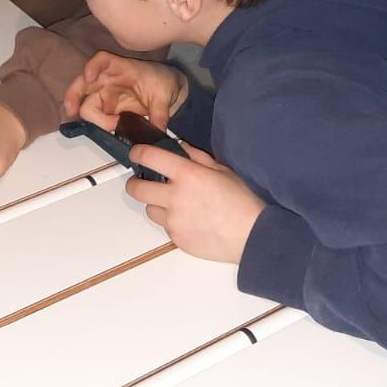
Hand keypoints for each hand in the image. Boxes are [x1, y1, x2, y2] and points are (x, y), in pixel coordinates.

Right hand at [63, 52, 187, 130]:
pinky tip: (108, 129)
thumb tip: (159, 128)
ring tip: (112, 125)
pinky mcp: (106, 108)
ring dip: (92, 117)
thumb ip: (160, 112)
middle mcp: (108, 79)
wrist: (167, 91)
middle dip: (73, 96)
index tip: (89, 77)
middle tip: (72, 111)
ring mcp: (104, 94)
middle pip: (83, 83)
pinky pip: (95, 116)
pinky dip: (97, 124)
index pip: (102, 60)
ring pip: (85, 103)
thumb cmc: (162, 83)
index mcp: (122, 68)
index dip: (93, 66)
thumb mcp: (165, 96)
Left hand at [126, 143, 264, 263]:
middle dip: (136, 182)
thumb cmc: (242, 202)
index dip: (138, 153)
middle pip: (136, 188)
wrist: (251, 236)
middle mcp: (175, 198)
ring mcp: (174, 221)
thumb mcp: (222, 169)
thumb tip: (180, 147)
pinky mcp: (176, 239)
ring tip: (174, 203)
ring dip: (156, 204)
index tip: (137, 153)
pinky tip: (190, 219)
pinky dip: (172, 221)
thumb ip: (197, 156)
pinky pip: (165, 227)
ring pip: (149, 210)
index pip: (149, 157)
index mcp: (187, 175)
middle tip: (143, 181)